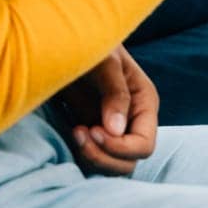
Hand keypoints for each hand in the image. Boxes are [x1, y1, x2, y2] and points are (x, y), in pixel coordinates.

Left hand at [56, 45, 157, 175]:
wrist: (63, 40)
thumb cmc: (89, 42)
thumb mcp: (106, 61)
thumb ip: (115, 92)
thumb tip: (117, 129)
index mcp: (144, 104)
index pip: (144, 145)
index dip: (121, 148)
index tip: (93, 131)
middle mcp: (132, 122)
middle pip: (128, 163)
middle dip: (103, 156)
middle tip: (78, 132)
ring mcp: (111, 131)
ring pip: (110, 166)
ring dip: (91, 158)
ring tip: (74, 131)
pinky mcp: (90, 134)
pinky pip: (91, 160)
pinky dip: (80, 156)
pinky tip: (69, 132)